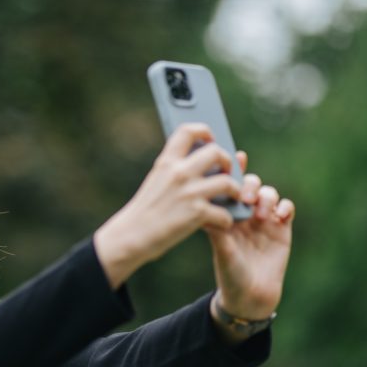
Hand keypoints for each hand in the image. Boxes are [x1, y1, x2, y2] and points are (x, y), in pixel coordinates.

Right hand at [94, 123, 242, 288]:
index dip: (204, 131)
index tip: (211, 139)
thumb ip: (174, 170)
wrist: (131, 236)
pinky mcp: (197, 213)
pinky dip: (226, 220)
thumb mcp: (155, 181)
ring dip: (235, 191)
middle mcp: (179, 173)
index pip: (188, 131)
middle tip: (226, 173)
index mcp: (167, 162)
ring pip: (228, 182)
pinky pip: (225, 213)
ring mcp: (189, 192)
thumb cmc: (145, 211)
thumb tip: (201, 164)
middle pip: (216, 152)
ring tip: (233, 197)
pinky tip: (221, 223)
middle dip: (227, 162)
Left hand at [206, 151, 294, 322]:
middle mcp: (244, 213)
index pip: (229, 186)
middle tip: (247, 196)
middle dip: (250, 184)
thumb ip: (217, 228)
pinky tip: (279, 216)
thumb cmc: (230, 273)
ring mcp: (264, 219)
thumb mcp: (221, 250)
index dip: (233, 170)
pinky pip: (286, 207)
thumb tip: (206, 206)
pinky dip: (284, 206)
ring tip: (261, 213)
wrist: (250, 296)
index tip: (236, 158)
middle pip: (250, 184)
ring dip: (266, 196)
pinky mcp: (282, 228)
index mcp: (226, 214)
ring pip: (269, 192)